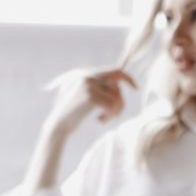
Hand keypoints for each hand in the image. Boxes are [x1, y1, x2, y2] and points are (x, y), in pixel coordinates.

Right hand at [29, 68, 137, 189]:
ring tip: (104, 118)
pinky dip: (109, 116)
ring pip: (117, 97)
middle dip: (120, 102)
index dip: (128, 78)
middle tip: (113, 115)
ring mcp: (89, 85)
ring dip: (114, 111)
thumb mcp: (86, 97)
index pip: (114, 71)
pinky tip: (99, 120)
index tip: (136, 88)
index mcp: (86, 74)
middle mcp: (88, 76)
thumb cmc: (73, 114)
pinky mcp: (91, 97)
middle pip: (118, 85)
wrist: (59, 124)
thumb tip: (119, 87)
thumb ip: (100, 89)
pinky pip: (113, 105)